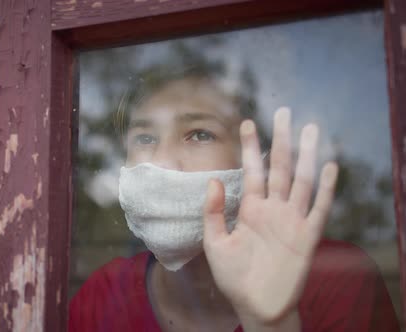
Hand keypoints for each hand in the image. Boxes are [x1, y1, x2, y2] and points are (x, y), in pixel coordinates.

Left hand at [202, 108, 337, 327]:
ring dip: (306, 156)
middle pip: (279, 168)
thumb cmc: (234, 277)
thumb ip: (213, 213)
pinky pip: (319, 209)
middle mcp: (273, 210)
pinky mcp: (307, 237)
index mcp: (251, 210)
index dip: (250, 147)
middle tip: (283, 112)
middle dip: (281, 140)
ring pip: (301, 181)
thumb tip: (213, 180)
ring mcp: (292, 221)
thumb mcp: (214, 244)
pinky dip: (325, 188)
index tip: (248, 122)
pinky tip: (329, 167)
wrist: (256, 305)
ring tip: (311, 129)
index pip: (252, 171)